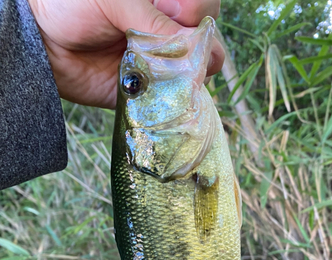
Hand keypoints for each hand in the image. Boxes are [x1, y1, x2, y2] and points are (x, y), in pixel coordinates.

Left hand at [28, 0, 223, 108]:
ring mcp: (163, 62)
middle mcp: (168, 30)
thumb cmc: (72, 6)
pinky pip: (175, 98)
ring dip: (187, 73)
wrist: (44, 45)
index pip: (202, 6)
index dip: (195, 11)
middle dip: (196, 44)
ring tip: (163, 70)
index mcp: (162, 1)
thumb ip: (152, 20)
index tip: (173, 13)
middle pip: (206, 38)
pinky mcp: (152, 91)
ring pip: (197, 70)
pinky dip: (174, 97)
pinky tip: (160, 89)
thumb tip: (191, 45)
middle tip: (168, 47)